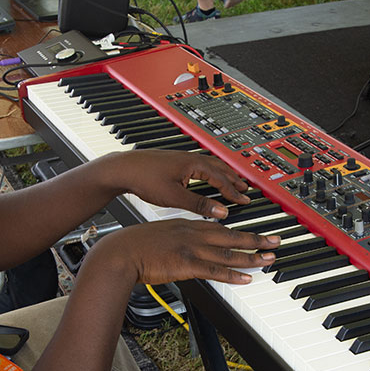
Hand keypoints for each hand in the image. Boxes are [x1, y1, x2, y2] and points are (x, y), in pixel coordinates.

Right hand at [86, 219, 279, 286]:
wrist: (120, 252)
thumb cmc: (133, 246)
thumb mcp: (160, 235)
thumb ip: (176, 239)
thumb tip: (184, 249)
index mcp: (186, 225)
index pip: (220, 227)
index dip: (240, 231)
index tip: (254, 233)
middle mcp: (193, 234)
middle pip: (232, 237)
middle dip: (257, 239)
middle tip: (276, 241)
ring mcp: (191, 249)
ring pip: (229, 254)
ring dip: (252, 257)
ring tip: (269, 259)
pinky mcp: (187, 265)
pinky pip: (216, 270)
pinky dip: (233, 274)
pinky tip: (247, 277)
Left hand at [102, 150, 251, 218]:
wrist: (123, 168)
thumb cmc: (144, 178)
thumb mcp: (174, 197)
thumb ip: (199, 205)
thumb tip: (220, 212)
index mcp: (194, 164)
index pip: (221, 179)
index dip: (234, 191)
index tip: (245, 200)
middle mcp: (190, 158)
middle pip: (220, 168)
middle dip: (234, 179)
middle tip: (246, 189)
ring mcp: (182, 159)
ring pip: (211, 164)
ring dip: (224, 173)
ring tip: (232, 181)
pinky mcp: (175, 162)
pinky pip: (201, 165)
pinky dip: (211, 171)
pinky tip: (207, 177)